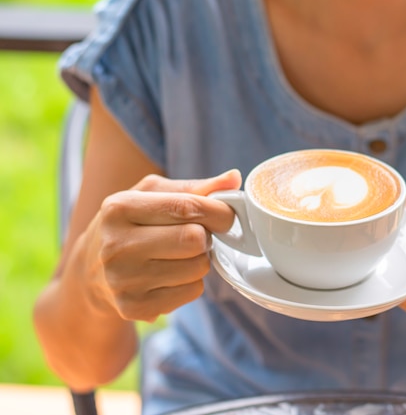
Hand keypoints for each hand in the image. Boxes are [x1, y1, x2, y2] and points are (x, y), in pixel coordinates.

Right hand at [78, 170, 241, 321]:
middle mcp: (117, 245)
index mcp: (119, 208)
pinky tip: (170, 276)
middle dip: (206, 236)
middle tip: (196, 236)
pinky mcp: (134, 308)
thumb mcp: (150, 195)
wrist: (89, 273)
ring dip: (199, 260)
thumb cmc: (128, 225)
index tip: (227, 214)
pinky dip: (191, 283)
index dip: (218, 211)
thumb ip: (194, 187)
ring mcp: (124, 280)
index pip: (186, 207)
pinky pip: (192, 292)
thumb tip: (234, 179)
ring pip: (198, 268)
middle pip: (195, 240)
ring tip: (178, 255)